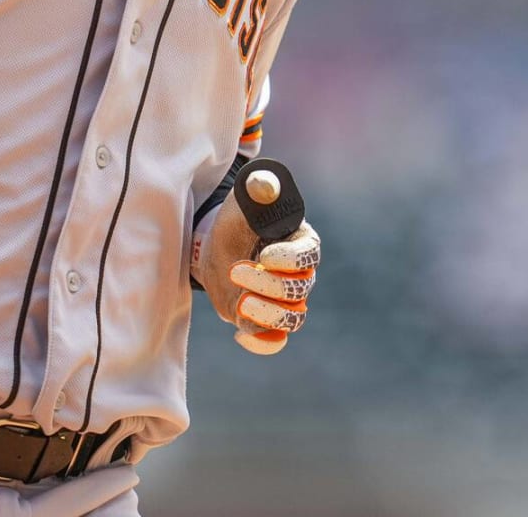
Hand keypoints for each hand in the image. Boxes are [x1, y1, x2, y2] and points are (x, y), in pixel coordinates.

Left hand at [192, 186, 320, 354]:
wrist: (218, 242)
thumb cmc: (239, 216)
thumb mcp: (246, 198)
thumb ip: (258, 188)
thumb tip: (264, 185)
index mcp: (301, 242)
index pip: (309, 255)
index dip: (290, 259)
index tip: (264, 254)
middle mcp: (298, 274)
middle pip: (299, 289)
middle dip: (267, 284)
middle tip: (235, 269)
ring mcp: (282, 300)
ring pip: (292, 318)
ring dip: (268, 315)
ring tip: (240, 305)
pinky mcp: (263, 318)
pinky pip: (273, 339)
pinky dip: (262, 342)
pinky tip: (240, 335)